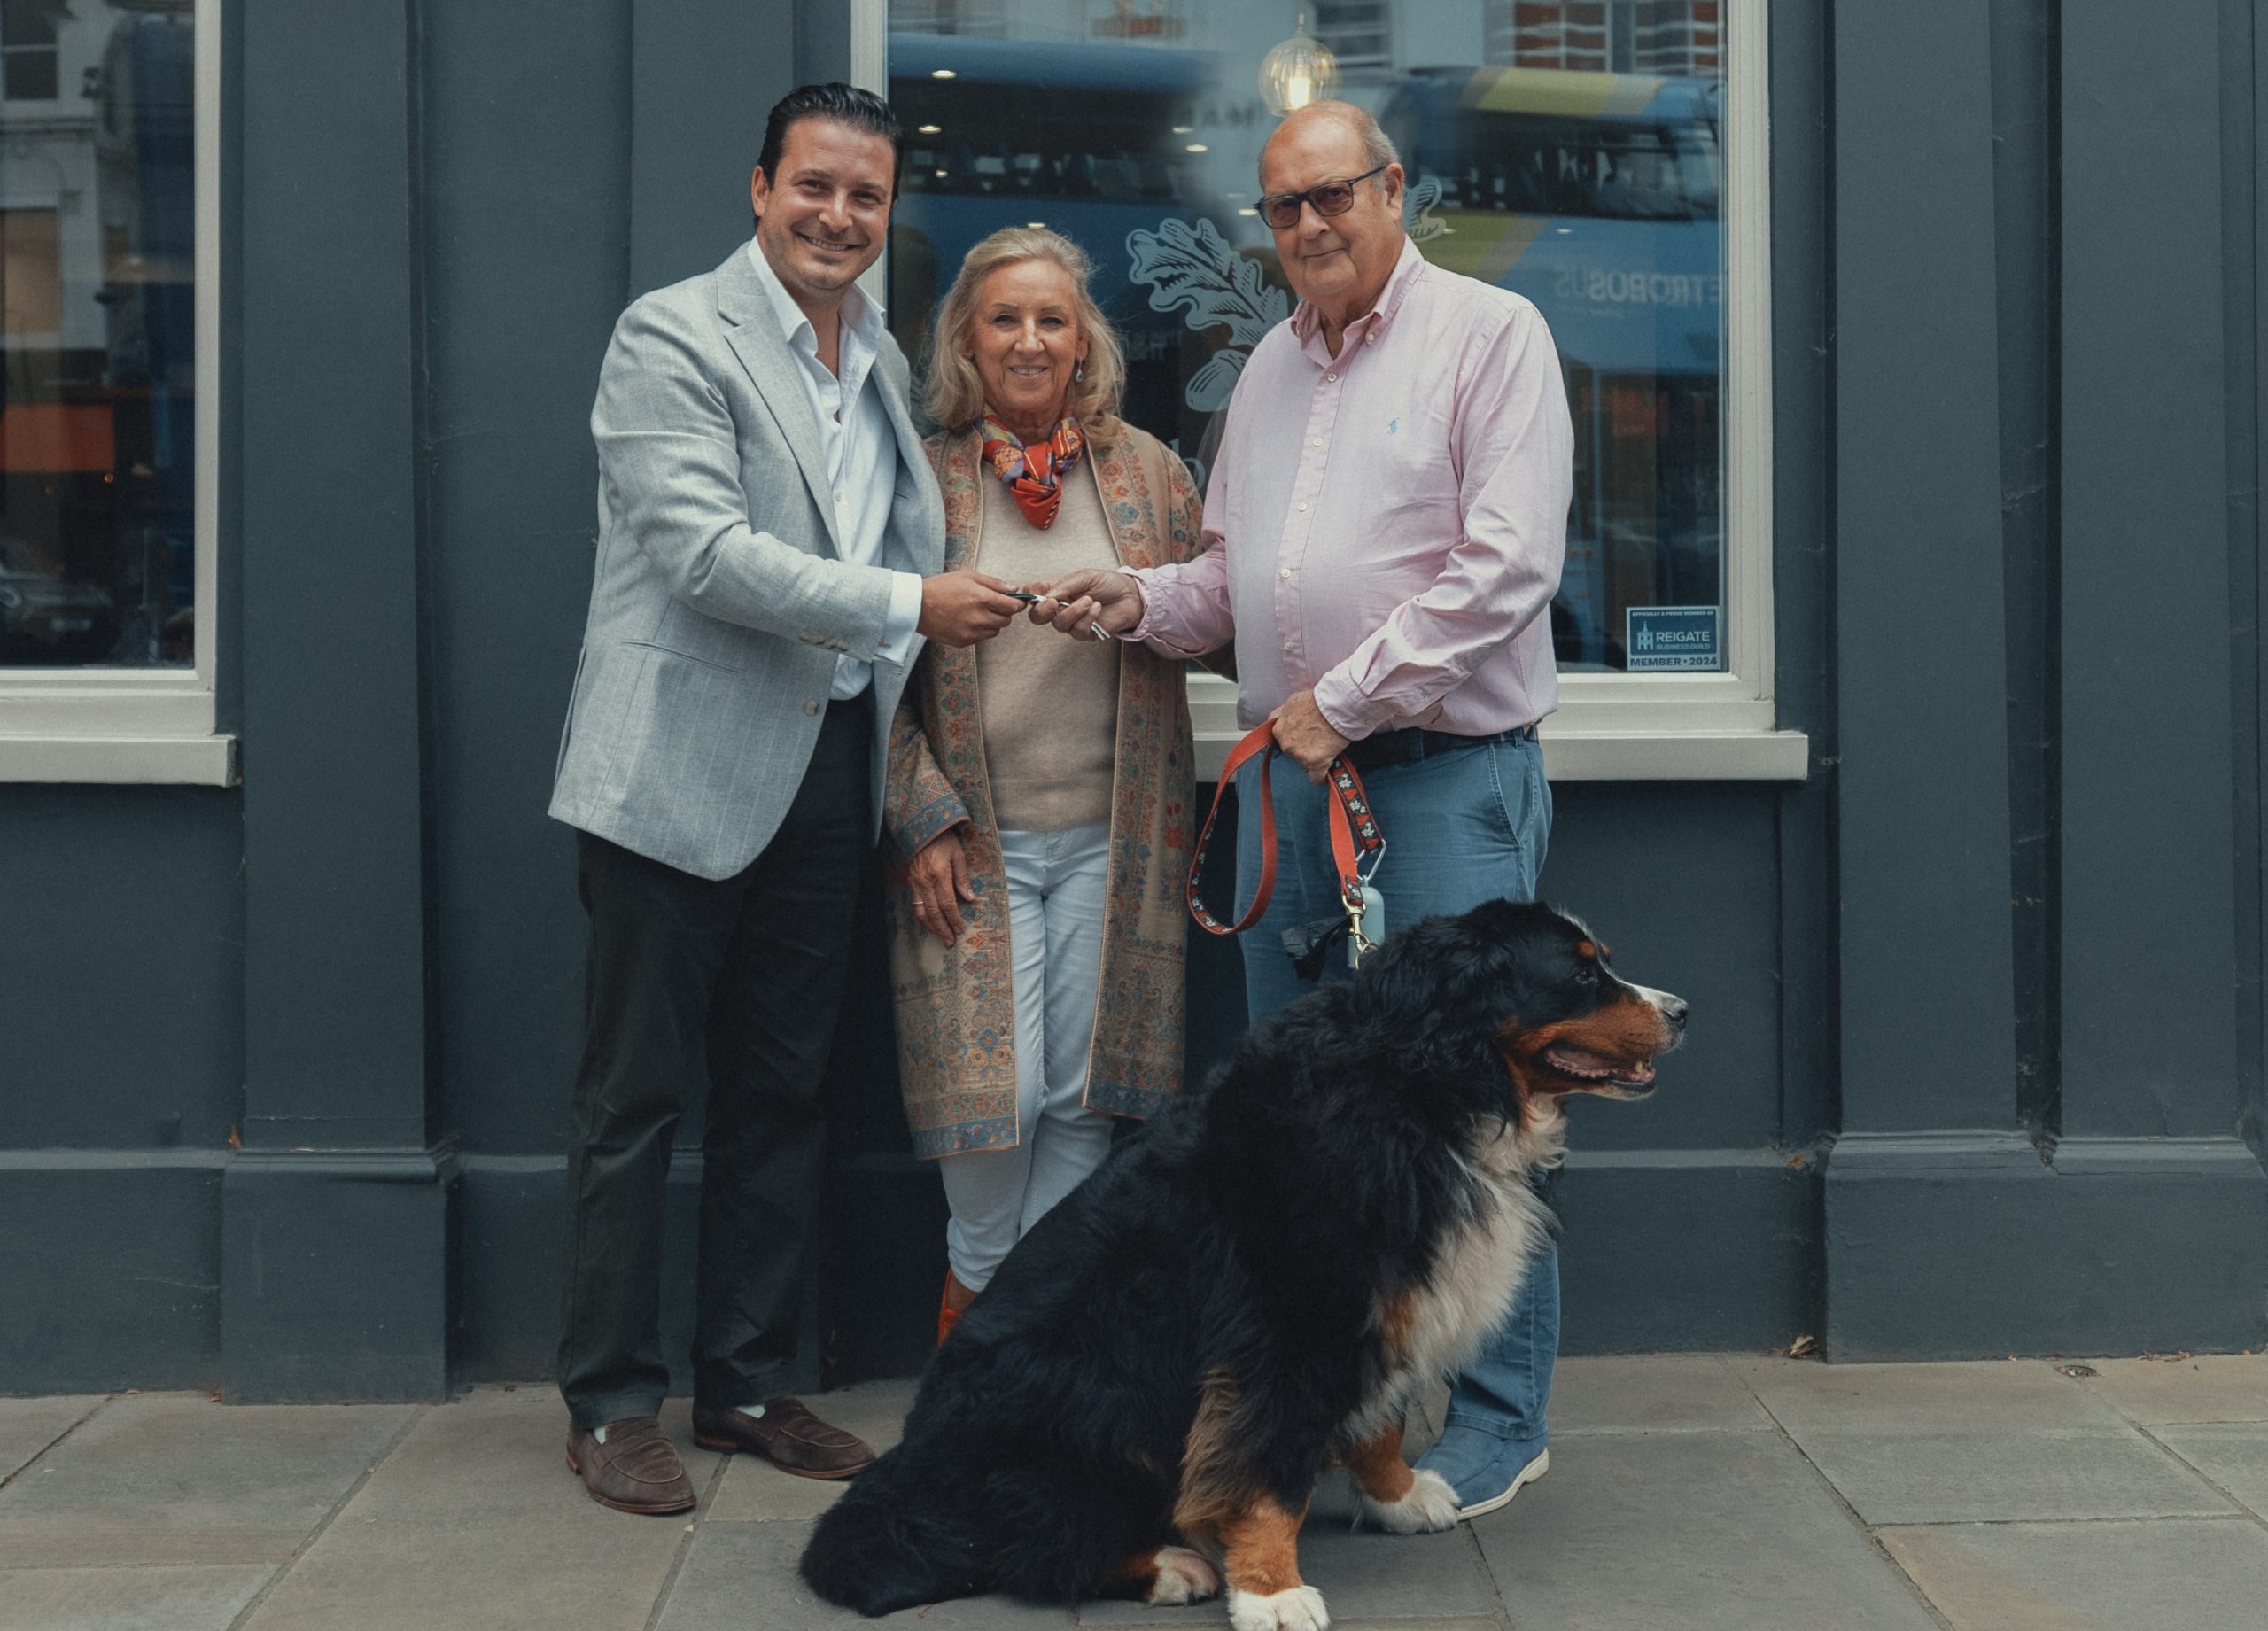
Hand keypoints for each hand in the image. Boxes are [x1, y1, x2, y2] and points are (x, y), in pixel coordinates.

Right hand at [905, 826, 975, 945]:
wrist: (919, 827)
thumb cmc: (942, 839)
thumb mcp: (958, 855)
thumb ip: (962, 878)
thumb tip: (970, 898)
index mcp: (939, 875)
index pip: (947, 904)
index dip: (954, 919)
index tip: (960, 929)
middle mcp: (924, 882)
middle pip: (933, 913)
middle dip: (942, 929)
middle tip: (950, 941)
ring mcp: (914, 883)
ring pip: (921, 912)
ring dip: (931, 927)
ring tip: (940, 936)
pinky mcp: (909, 882)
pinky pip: (914, 904)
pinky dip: (921, 917)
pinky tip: (928, 923)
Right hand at [918, 571, 1024, 647]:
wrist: (917, 605)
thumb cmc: (940, 588)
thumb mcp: (968, 576)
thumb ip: (994, 583)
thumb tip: (1013, 589)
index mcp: (982, 598)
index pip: (1013, 607)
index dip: (1017, 604)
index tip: (1017, 603)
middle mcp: (979, 618)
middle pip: (1006, 620)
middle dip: (1003, 612)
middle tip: (992, 605)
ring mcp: (971, 632)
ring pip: (995, 631)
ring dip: (991, 623)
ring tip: (976, 612)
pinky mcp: (964, 642)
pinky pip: (981, 638)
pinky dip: (979, 630)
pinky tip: (966, 620)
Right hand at [1024, 568, 1143, 638]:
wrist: (1131, 595)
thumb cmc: (1108, 583)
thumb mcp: (1085, 576)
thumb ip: (1064, 585)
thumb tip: (1047, 595)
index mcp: (1056, 591)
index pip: (1033, 595)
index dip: (1030, 595)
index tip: (1039, 590)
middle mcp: (1060, 607)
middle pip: (1037, 617)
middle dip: (1042, 611)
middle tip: (1053, 603)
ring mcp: (1072, 622)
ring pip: (1058, 624)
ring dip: (1073, 611)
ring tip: (1089, 600)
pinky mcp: (1085, 633)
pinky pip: (1078, 630)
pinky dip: (1088, 617)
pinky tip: (1097, 607)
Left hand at [1267, 690, 1350, 783]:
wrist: (1338, 705)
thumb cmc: (1320, 700)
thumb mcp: (1294, 701)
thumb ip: (1284, 714)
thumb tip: (1279, 720)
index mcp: (1279, 728)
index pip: (1282, 740)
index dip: (1294, 738)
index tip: (1302, 738)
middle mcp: (1285, 742)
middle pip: (1292, 753)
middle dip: (1303, 748)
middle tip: (1318, 740)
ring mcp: (1299, 754)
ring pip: (1304, 764)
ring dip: (1313, 759)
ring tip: (1327, 748)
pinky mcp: (1314, 763)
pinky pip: (1316, 778)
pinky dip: (1320, 778)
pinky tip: (1325, 776)